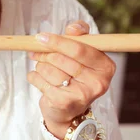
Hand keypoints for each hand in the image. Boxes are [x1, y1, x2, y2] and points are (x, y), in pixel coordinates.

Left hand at [26, 20, 115, 138]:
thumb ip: (80, 36)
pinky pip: (39, 80)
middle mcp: (98, 82)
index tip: (40, 37)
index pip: (79, 49)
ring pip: (48, 68)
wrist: (69, 111)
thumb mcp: (82, 54)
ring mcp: (82, 95)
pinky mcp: (64, 102)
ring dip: (40, 65)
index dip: (58, 41)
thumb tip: (74, 28)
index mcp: (106, 66)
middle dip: (44, 53)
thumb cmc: (75, 75)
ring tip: (44, 69)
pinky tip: (40, 80)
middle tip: (36, 52)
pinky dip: (34, 76)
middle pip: (60, 58)